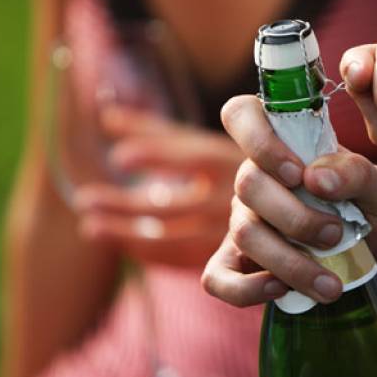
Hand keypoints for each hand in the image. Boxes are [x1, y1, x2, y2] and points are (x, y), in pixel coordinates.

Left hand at [74, 106, 241, 267]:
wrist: (290, 210)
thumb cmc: (240, 166)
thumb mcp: (207, 143)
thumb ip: (159, 132)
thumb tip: (107, 116)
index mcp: (233, 159)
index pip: (194, 155)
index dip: (158, 155)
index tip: (119, 158)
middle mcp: (235, 196)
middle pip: (176, 203)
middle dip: (128, 204)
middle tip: (85, 200)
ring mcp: (232, 230)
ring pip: (174, 237)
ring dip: (128, 234)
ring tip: (90, 226)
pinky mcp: (230, 257)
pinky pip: (184, 259)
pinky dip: (150, 252)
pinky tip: (122, 243)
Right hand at [200, 95, 376, 306]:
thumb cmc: (376, 213)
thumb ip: (357, 173)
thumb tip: (316, 177)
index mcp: (286, 146)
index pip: (241, 115)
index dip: (260, 140)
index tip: (299, 173)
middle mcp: (257, 179)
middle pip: (247, 184)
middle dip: (295, 216)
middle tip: (336, 234)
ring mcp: (245, 221)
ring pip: (243, 233)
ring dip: (289, 261)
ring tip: (330, 283)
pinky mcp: (240, 265)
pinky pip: (218, 278)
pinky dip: (246, 288)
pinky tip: (282, 290)